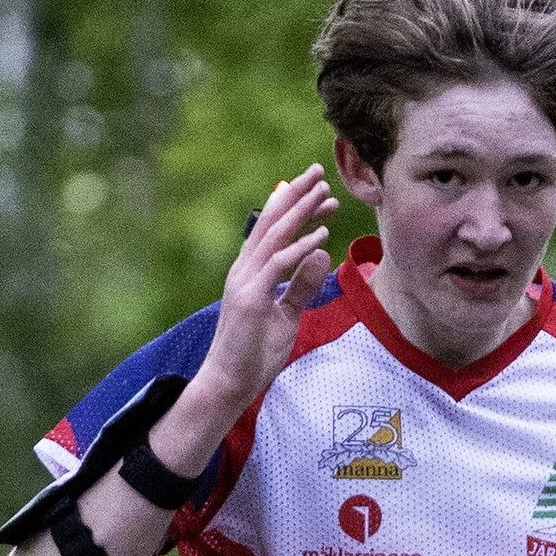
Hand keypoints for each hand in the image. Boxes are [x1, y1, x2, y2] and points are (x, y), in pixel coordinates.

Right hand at [202, 166, 338, 409]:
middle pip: (271, 221)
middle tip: (319, 172)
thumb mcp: (287, 315)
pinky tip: (321, 236)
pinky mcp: (250, 298)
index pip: (271, 228)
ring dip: (301, 212)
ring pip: (275, 236)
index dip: (292, 205)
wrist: (229, 383)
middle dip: (296, 194)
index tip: (318, 190)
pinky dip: (300, 248)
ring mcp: (245, 282)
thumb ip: (302, 285)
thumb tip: (321, 254)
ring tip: (326, 194)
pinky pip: (278, 265)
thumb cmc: (254, 353)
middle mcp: (244, 269)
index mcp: (250, 271)